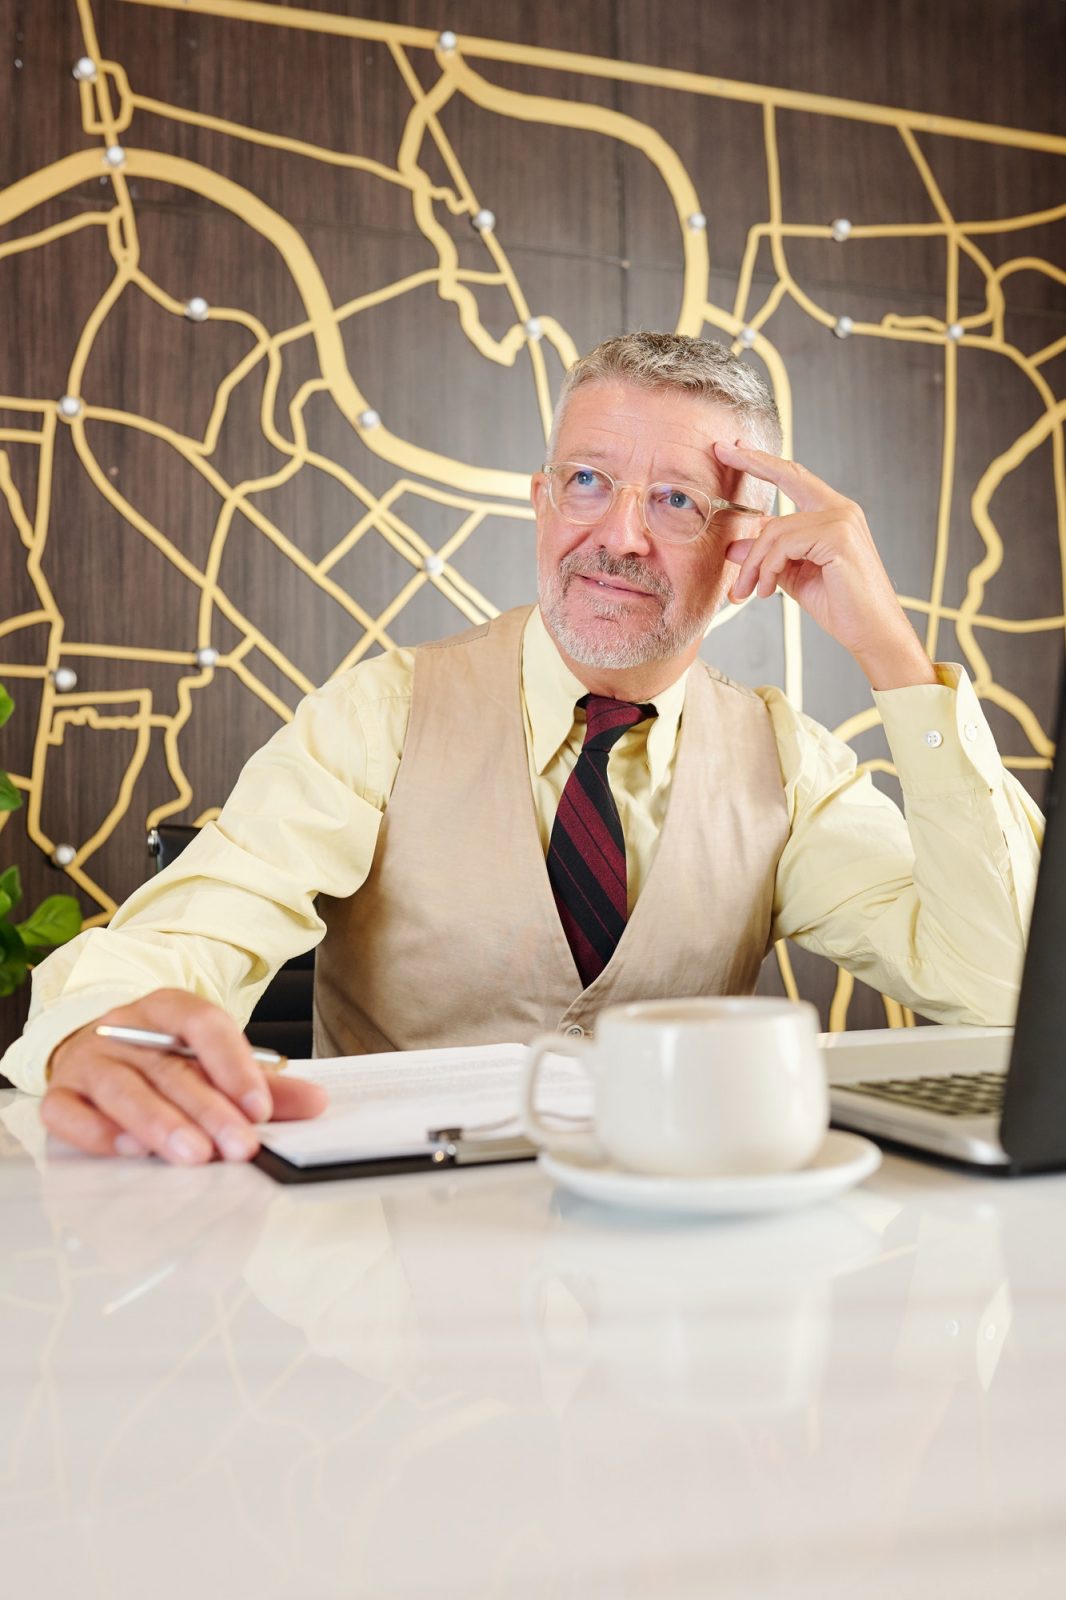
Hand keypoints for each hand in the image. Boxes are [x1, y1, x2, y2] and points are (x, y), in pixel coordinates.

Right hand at [41, 988, 327, 1163]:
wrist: (94, 1050)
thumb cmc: (161, 1059)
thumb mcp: (212, 1059)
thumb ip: (261, 1083)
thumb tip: (316, 1102)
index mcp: (167, 1008)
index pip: (203, 1024)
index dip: (234, 1064)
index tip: (261, 1106)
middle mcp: (124, 1029)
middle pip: (169, 1067)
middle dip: (209, 1110)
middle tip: (240, 1146)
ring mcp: (87, 1060)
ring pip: (122, 1089)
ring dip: (161, 1125)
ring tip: (195, 1154)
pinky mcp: (60, 1094)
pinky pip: (68, 1112)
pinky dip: (98, 1133)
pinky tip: (131, 1152)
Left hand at [714, 440, 937, 689]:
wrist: (872, 633)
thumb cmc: (840, 605)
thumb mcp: (793, 576)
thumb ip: (768, 557)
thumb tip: (733, 546)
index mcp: (832, 513)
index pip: (794, 477)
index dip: (764, 461)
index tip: (734, 449)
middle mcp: (840, 509)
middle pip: (787, 475)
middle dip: (751, 461)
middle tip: (718, 451)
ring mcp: (841, 520)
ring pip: (774, 529)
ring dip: (753, 564)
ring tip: (746, 591)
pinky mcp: (838, 538)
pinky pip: (784, 545)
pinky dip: (768, 569)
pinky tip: (767, 591)